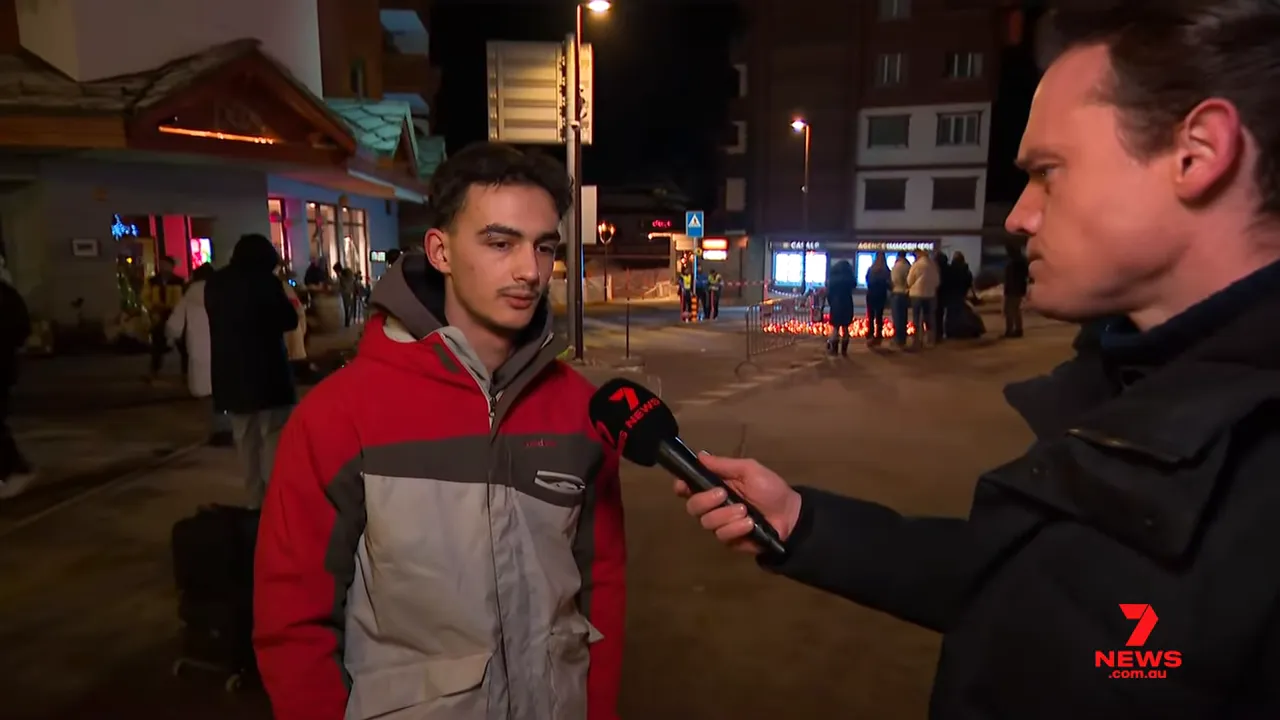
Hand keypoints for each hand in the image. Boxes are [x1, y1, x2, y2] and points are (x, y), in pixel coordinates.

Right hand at [673, 453, 801, 554]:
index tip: (683, 486)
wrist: (790, 514)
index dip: (682, 486)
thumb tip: (700, 455)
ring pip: (707, 522)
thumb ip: (724, 465)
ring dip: (726, 515)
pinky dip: (736, 528)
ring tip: (745, 511)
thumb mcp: (750, 470)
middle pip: (692, 506)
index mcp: (716, 487)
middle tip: (724, 495)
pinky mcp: (730, 540)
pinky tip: (750, 524)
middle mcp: (714, 506)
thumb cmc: (771, 489)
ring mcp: (721, 524)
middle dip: (705, 500)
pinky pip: (722, 535)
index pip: (689, 488)